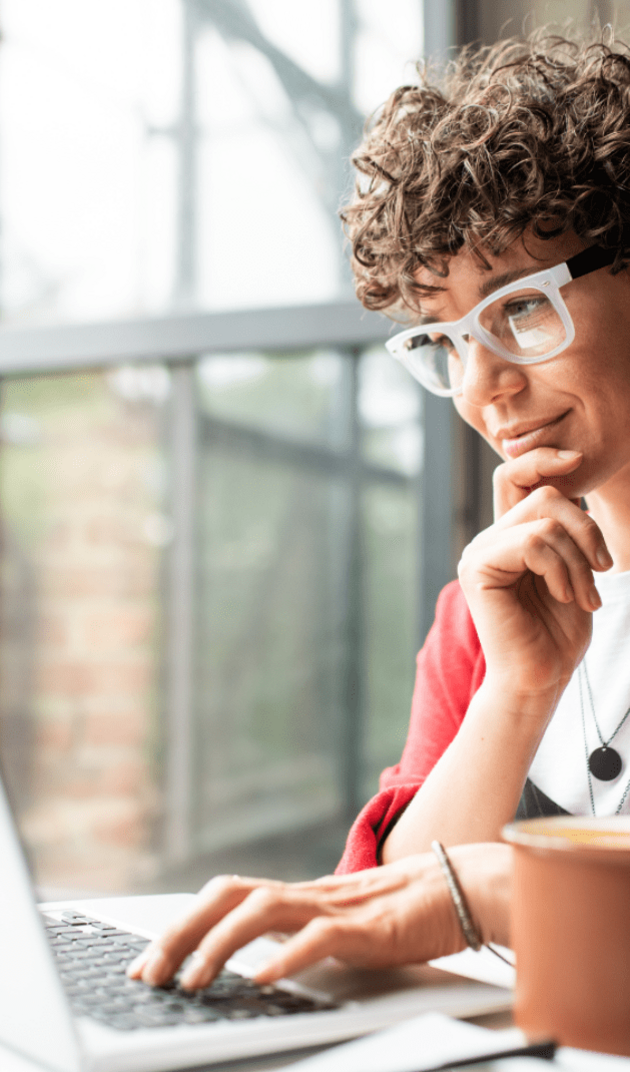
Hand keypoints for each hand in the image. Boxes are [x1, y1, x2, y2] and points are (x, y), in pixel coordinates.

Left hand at [126, 844, 511, 989]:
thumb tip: (252, 959)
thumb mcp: (336, 925)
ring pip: (262, 910)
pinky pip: (319, 938)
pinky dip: (286, 956)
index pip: (224, 897)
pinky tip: (261, 978)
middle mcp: (306, 895)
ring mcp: (335, 907)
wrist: (459, 888)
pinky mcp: (366, 927)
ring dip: (219, 944)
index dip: (180, 925)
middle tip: (150, 973)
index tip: (147, 963)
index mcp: (296, 896)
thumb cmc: (401, 913)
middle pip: (228, 895)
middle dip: (181, 932)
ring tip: (194, 981)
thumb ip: (297, 934)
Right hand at [458, 448, 611, 698]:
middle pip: (543, 494)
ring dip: (579, 558)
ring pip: (544, 519)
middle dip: (586, 529)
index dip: (543, 458)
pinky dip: (561, 568)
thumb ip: (565, 527)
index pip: (516, 475)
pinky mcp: (478, 568)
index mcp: (508, 535)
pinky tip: (564, 595)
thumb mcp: (573, 567)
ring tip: (584, 594)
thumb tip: (573, 479)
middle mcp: (489, 538)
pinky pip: (532, 541)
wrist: (541, 677)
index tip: (577, 459)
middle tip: (601, 570)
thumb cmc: (559, 631)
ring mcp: (479, 552)